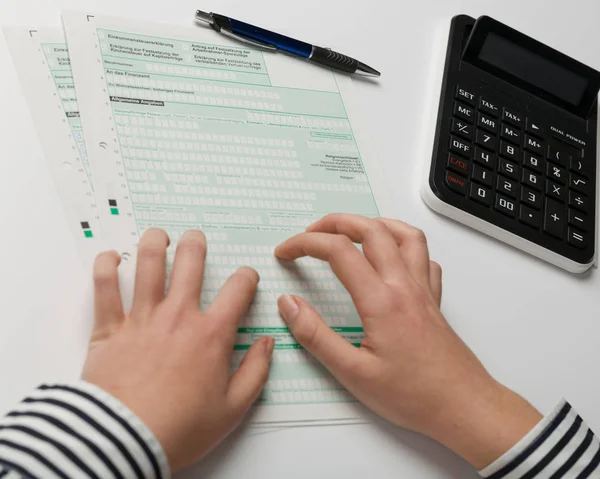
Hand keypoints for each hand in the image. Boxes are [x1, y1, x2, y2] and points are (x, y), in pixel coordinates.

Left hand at [83, 229, 273, 472]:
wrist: (125, 442)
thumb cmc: (180, 428)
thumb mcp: (233, 409)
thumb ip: (256, 372)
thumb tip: (268, 343)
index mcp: (211, 334)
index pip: (238, 289)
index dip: (246, 277)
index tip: (245, 278)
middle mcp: (178, 316)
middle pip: (190, 262)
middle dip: (195, 244)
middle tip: (195, 238)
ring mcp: (141, 318)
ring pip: (147, 264)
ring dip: (154, 243)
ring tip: (158, 235)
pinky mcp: (109, 328)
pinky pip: (104, 288)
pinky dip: (105, 267)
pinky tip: (110, 257)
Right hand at [275, 214, 541, 468]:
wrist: (462, 407)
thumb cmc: (412, 395)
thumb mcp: (352, 373)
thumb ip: (315, 336)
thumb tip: (289, 304)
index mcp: (380, 300)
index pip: (337, 251)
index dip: (304, 244)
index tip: (285, 252)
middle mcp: (404, 285)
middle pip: (370, 229)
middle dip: (335, 222)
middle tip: (310, 232)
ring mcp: (423, 289)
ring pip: (404, 234)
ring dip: (374, 223)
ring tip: (352, 230)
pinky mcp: (434, 299)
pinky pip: (424, 257)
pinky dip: (405, 245)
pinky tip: (392, 257)